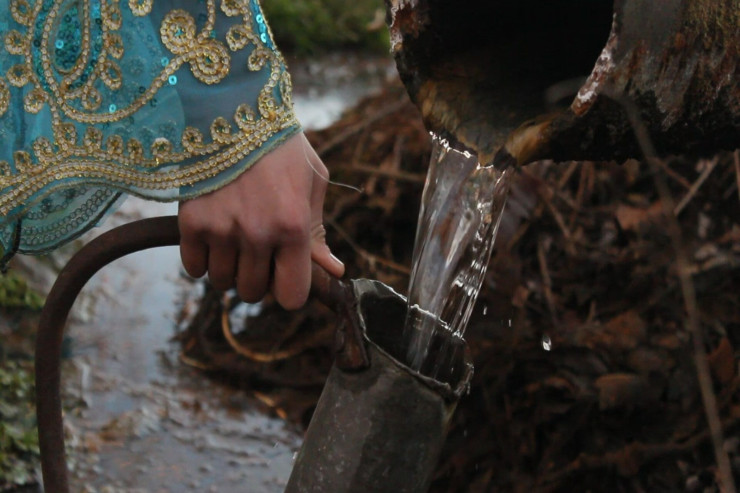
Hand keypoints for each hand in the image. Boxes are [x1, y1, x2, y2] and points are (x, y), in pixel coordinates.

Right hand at [178, 132, 344, 309]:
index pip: (291, 297)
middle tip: (258, 251)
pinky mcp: (191, 222)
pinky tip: (213, 235)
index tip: (284, 275)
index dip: (288, 290)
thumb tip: (333, 270)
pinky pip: (193, 268)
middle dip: (257, 278)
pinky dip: (202, 259)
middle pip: (252, 293)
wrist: (232, 109)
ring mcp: (221, 230)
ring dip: (229, 268)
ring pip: (222, 283)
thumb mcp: (313, 182)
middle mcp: (257, 234)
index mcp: (293, 226)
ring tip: (235, 239)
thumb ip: (318, 231)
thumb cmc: (281, 146)